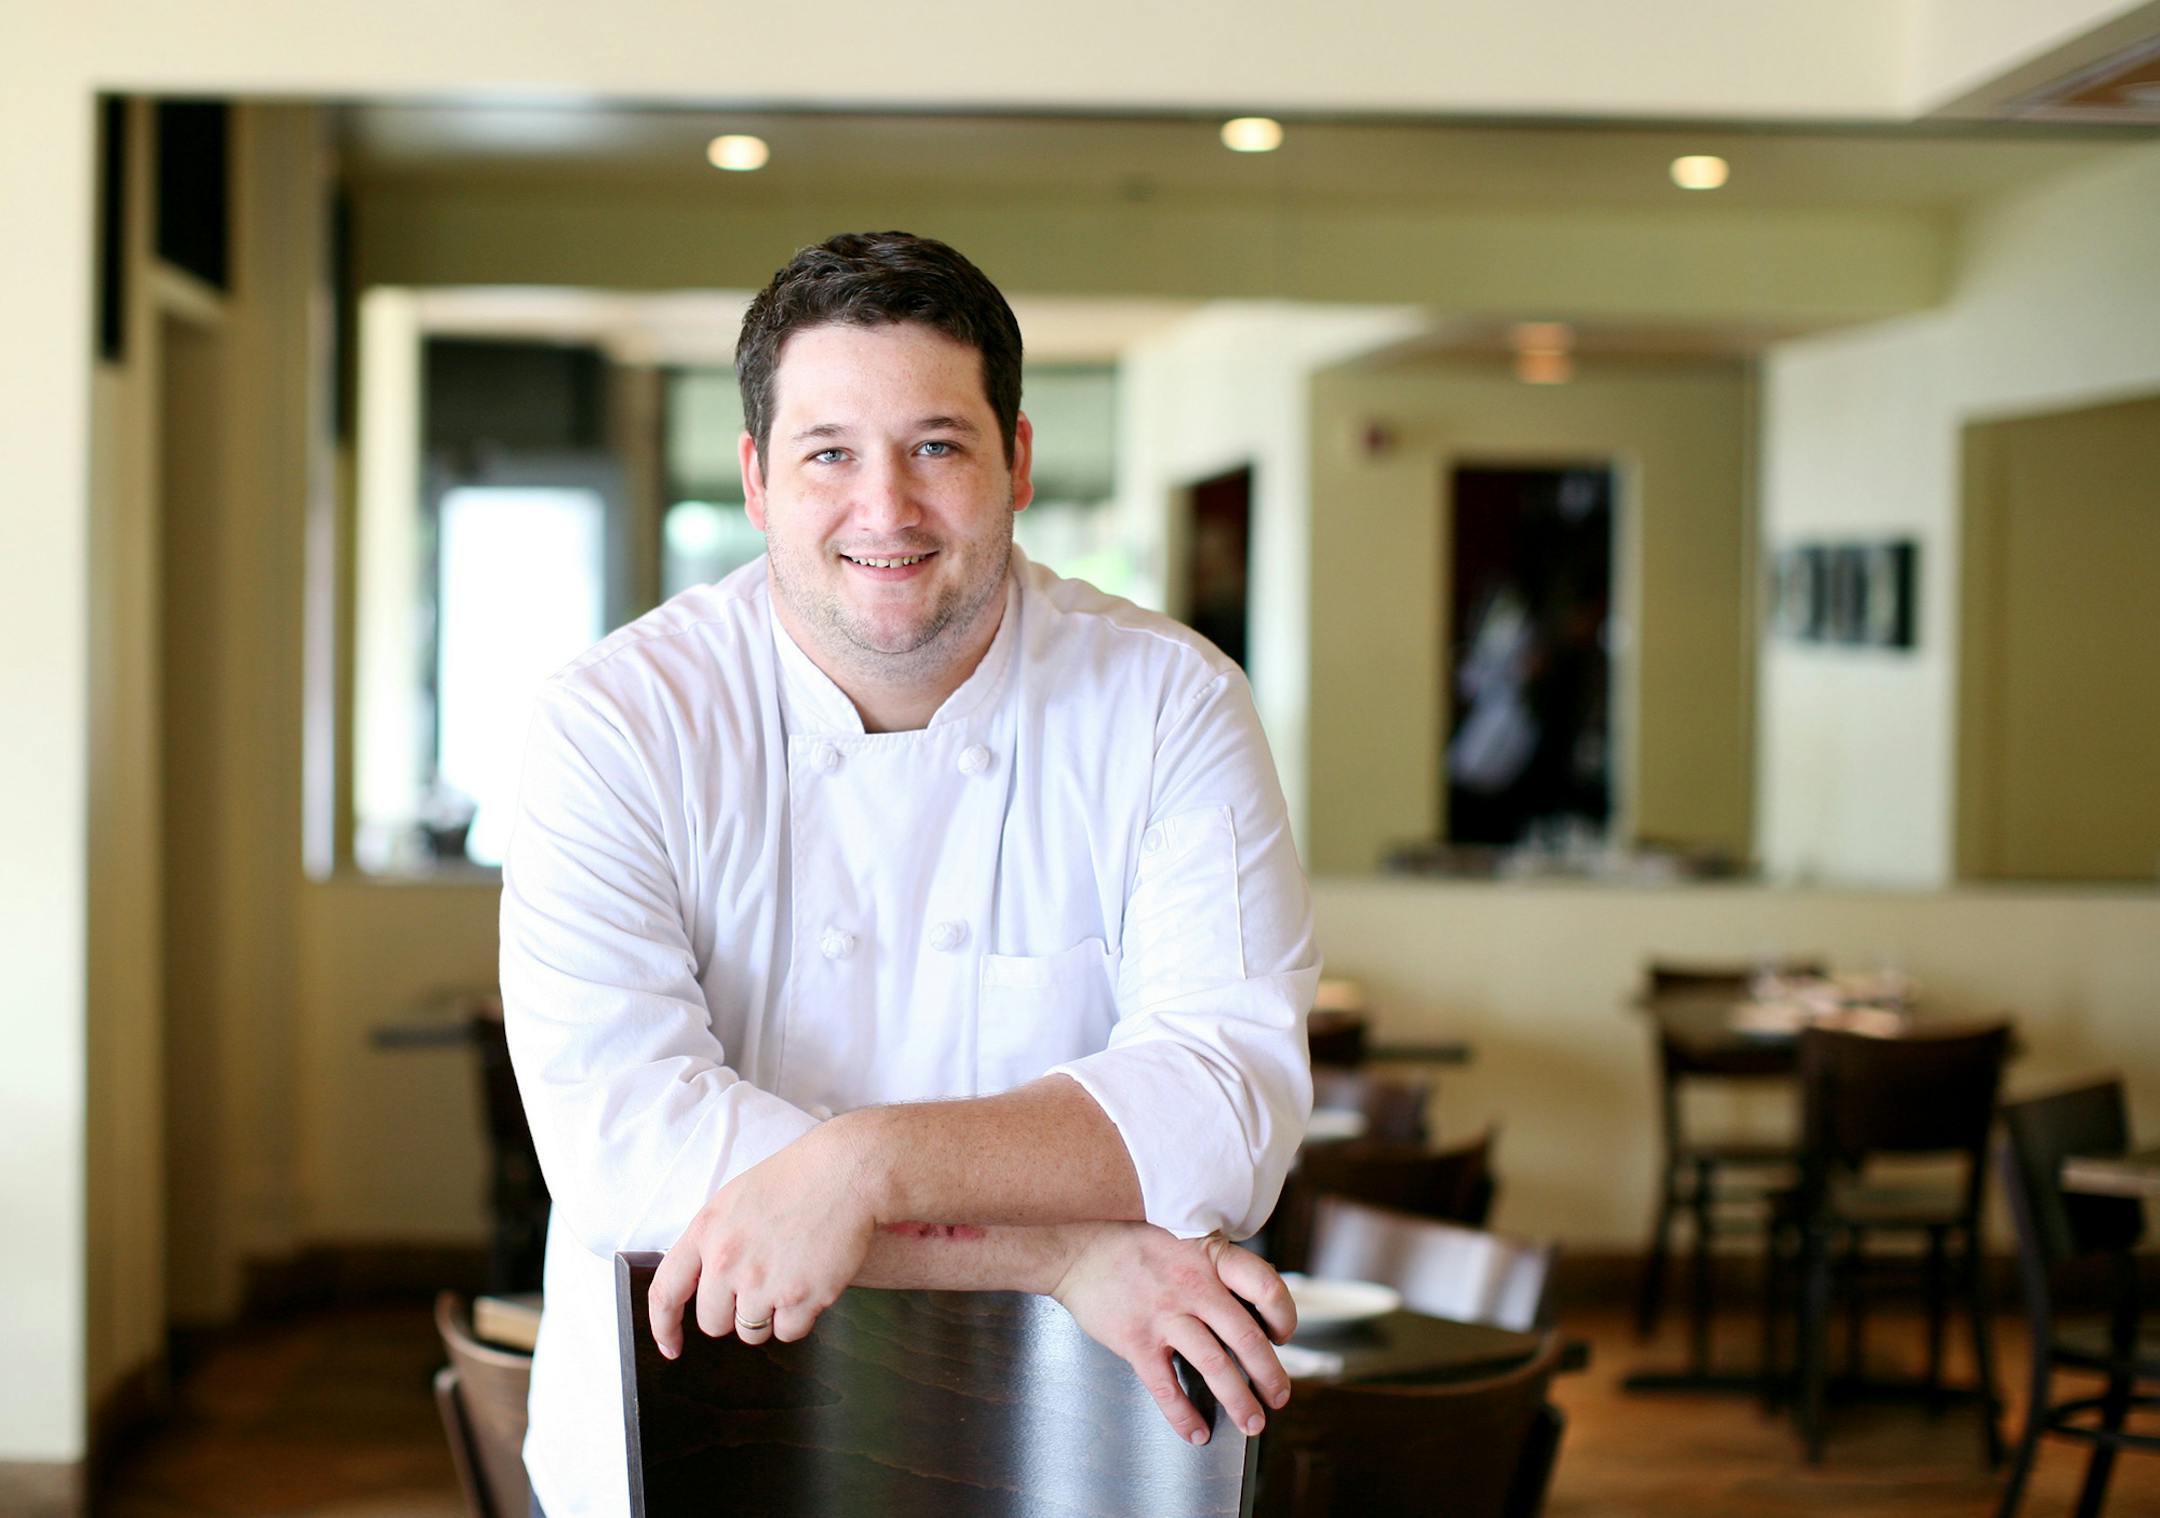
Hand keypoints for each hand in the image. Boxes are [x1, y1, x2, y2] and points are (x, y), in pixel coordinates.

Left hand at [648, 1123, 874, 1356]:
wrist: (845, 1173)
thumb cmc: (794, 1181)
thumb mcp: (733, 1201)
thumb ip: (711, 1242)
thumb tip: (702, 1283)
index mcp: (705, 1233)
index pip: (666, 1293)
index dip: (664, 1326)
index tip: (670, 1346)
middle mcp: (727, 1262)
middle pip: (713, 1323)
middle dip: (733, 1313)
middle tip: (760, 1285)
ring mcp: (763, 1282)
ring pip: (752, 1332)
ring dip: (768, 1315)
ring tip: (789, 1275)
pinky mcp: (801, 1297)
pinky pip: (789, 1332)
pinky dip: (800, 1316)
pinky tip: (810, 1281)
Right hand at [1050, 1221, 1296, 1445]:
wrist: (1078, 1253)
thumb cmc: (1135, 1248)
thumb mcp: (1184, 1238)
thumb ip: (1215, 1267)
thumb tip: (1250, 1304)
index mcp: (1210, 1257)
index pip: (1265, 1286)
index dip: (1283, 1316)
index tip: (1281, 1336)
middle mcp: (1193, 1285)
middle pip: (1246, 1337)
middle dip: (1269, 1376)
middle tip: (1279, 1397)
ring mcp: (1164, 1314)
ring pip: (1214, 1366)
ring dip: (1239, 1401)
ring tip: (1252, 1423)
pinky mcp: (1136, 1340)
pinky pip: (1166, 1387)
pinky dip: (1184, 1416)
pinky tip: (1197, 1432)